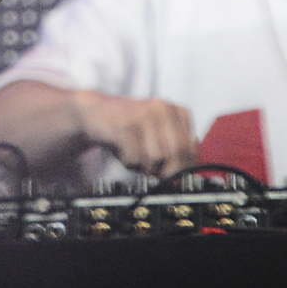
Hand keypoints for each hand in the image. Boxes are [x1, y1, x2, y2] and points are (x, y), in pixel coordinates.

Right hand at [73, 91, 201, 178]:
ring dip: (144, 166)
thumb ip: (176, 152)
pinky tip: (122, 150)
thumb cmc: (130, 130)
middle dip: (165, 170)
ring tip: (134, 155)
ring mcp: (144, 114)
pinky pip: (135, 158)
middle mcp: (163, 108)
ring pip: (156, 159)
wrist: (95, 112)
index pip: (191, 149)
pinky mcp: (125, 125)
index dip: (183, 168)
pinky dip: (128, 162)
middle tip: (152, 171)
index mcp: (177, 111)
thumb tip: (185, 179)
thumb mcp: (158, 135)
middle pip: (176, 154)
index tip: (173, 177)